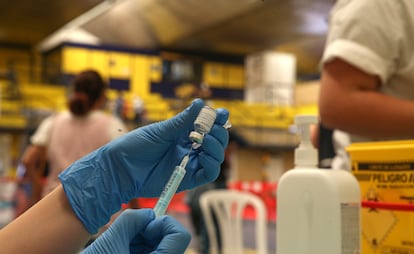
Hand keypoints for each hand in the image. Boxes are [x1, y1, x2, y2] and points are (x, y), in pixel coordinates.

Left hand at [59, 99, 228, 232]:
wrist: (120, 168)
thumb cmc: (135, 146)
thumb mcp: (160, 130)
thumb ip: (182, 121)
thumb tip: (201, 103)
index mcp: (183, 134)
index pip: (206, 126)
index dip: (217, 120)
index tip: (223, 113)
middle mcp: (189, 148)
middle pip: (215, 141)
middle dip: (219, 133)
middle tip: (214, 127)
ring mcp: (189, 163)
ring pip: (215, 157)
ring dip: (217, 148)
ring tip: (207, 140)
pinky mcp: (187, 179)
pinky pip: (208, 174)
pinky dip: (212, 165)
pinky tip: (205, 156)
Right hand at [82, 209, 190, 253]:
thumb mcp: (111, 241)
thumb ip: (131, 221)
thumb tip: (148, 213)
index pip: (180, 235)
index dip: (163, 223)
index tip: (145, 223)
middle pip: (169, 238)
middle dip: (150, 230)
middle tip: (129, 232)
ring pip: (158, 243)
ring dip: (141, 237)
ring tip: (120, 244)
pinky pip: (148, 250)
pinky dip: (137, 245)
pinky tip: (120, 249)